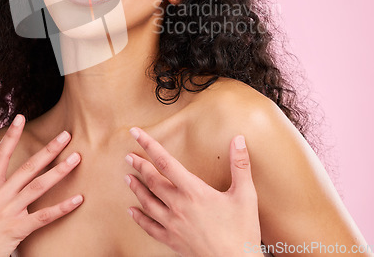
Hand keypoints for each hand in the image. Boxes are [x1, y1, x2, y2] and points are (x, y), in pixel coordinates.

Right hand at [0, 115, 82, 256]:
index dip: (11, 135)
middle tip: (66, 134)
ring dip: (59, 171)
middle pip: (27, 167)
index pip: (0, 155)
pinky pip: (43, 217)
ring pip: (38, 187)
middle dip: (48, 150)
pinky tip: (78, 199)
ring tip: (76, 158)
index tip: (20, 116)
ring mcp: (8, 212)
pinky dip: (62, 207)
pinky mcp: (17, 230)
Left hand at [124, 128, 260, 256]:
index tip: (136, 133)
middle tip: (129, 156)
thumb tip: (238, 139)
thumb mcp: (245, 195)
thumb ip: (240, 165)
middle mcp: (179, 206)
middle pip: (152, 180)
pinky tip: (132, 211)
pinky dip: (139, 218)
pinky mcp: (172, 241)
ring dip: (136, 188)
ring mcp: (173, 225)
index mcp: (194, 191)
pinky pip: (150, 228)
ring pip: (147, 202)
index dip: (149, 145)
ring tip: (128, 177)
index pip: (165, 162)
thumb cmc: (242, 231)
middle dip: (139, 166)